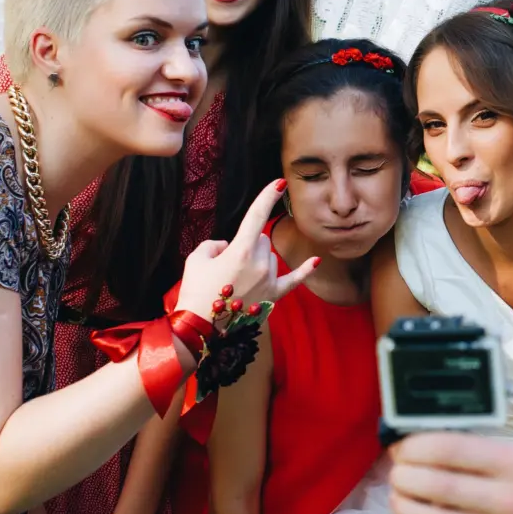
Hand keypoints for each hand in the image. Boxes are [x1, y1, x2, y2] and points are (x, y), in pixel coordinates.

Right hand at [176, 180, 317, 323]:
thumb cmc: (195, 292)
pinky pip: (293, 280)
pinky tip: (317, 261)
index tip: (279, 183)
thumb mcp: (196, 260)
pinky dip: (304, 270)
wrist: (201, 330)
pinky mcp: (273, 296)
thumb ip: (214, 245)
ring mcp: (269, 280)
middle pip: (262, 240)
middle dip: (248, 244)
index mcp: (241, 250)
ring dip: (258, 260)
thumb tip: (228, 247)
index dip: (267, 196)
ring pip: (270, 257)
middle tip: (226, 265)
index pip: (257, 216)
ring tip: (234, 281)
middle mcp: (261, 263)